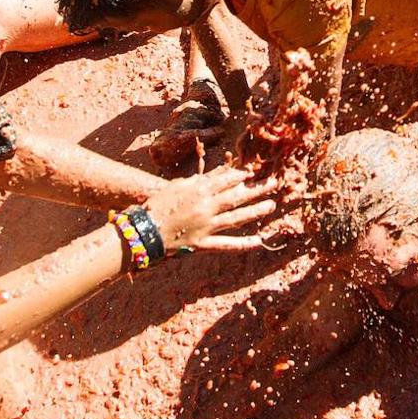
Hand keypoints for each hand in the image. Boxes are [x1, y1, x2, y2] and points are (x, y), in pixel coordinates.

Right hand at [143, 163, 277, 251]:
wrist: (143, 231)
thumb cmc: (158, 205)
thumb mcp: (177, 186)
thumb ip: (199, 180)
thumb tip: (217, 174)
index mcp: (199, 190)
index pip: (226, 180)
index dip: (241, 176)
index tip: (252, 173)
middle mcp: (206, 207)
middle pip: (237, 196)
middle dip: (257, 189)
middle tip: (275, 183)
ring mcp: (206, 226)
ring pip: (237, 218)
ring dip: (256, 211)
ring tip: (272, 205)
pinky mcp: (203, 243)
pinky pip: (227, 244)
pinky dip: (244, 243)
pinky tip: (259, 240)